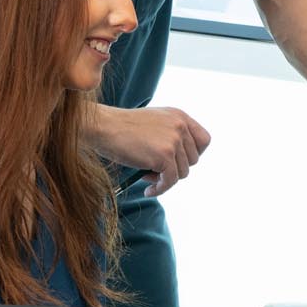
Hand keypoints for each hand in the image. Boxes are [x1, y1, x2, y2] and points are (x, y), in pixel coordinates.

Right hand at [89, 105, 210, 198]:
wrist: (103, 127)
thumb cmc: (122, 128)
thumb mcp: (154, 123)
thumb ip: (170, 135)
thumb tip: (181, 164)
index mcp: (180, 116)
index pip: (204, 140)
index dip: (194, 154)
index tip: (179, 162)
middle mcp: (180, 126)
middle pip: (193, 160)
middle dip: (175, 169)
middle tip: (155, 171)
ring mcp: (173, 141)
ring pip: (182, 173)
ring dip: (165, 179)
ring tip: (147, 176)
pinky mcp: (164, 156)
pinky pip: (170, 181)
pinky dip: (160, 189)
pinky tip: (148, 190)